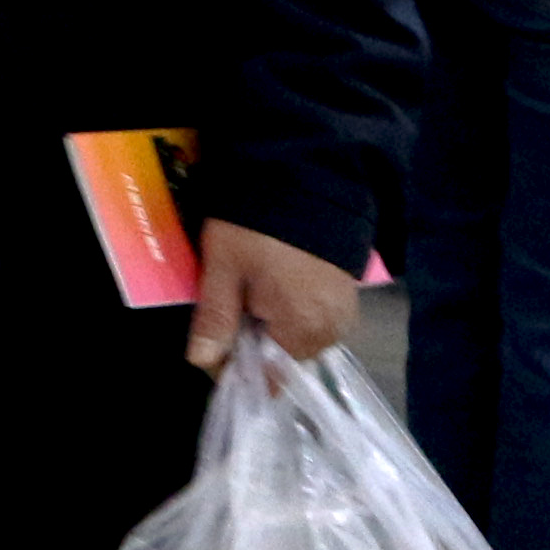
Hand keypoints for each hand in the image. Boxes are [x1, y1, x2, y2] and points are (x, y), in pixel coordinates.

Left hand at [186, 221, 359, 372]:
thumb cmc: (256, 227)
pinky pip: (318, 315)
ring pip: (302, 333)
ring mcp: (344, 310)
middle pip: (287, 352)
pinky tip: (277, 282)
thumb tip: (201, 362)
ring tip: (253, 287)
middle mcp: (332, 328)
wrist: (303, 179)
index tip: (216, 338)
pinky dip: (296, 306)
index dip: (239, 360)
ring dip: (277, 320)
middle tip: (233, 300)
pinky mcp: (348, 291)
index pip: (270, 371)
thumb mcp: (224, 268)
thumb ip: (215, 318)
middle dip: (257, 336)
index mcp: (303, 329)